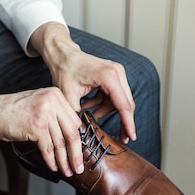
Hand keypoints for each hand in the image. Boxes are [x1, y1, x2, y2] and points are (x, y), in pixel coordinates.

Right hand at [0, 87, 83, 176]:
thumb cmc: (11, 111)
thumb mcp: (37, 104)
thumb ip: (54, 114)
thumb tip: (71, 136)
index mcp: (55, 94)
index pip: (74, 121)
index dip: (78, 139)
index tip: (80, 152)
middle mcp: (52, 101)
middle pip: (72, 132)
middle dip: (76, 153)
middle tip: (79, 166)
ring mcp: (45, 113)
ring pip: (61, 142)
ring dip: (64, 160)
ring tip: (67, 171)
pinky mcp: (36, 126)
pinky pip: (48, 148)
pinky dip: (51, 160)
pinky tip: (53, 167)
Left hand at [29, 22, 136, 143]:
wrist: (63, 55)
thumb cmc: (65, 71)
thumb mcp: (67, 96)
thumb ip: (77, 116)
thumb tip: (83, 134)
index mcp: (108, 76)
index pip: (123, 105)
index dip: (127, 123)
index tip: (131, 137)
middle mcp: (117, 72)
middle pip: (126, 104)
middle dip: (122, 121)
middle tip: (122, 138)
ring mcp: (117, 73)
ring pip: (119, 101)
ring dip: (105, 110)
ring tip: (87, 113)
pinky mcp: (114, 75)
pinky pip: (114, 96)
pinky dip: (102, 104)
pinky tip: (88, 105)